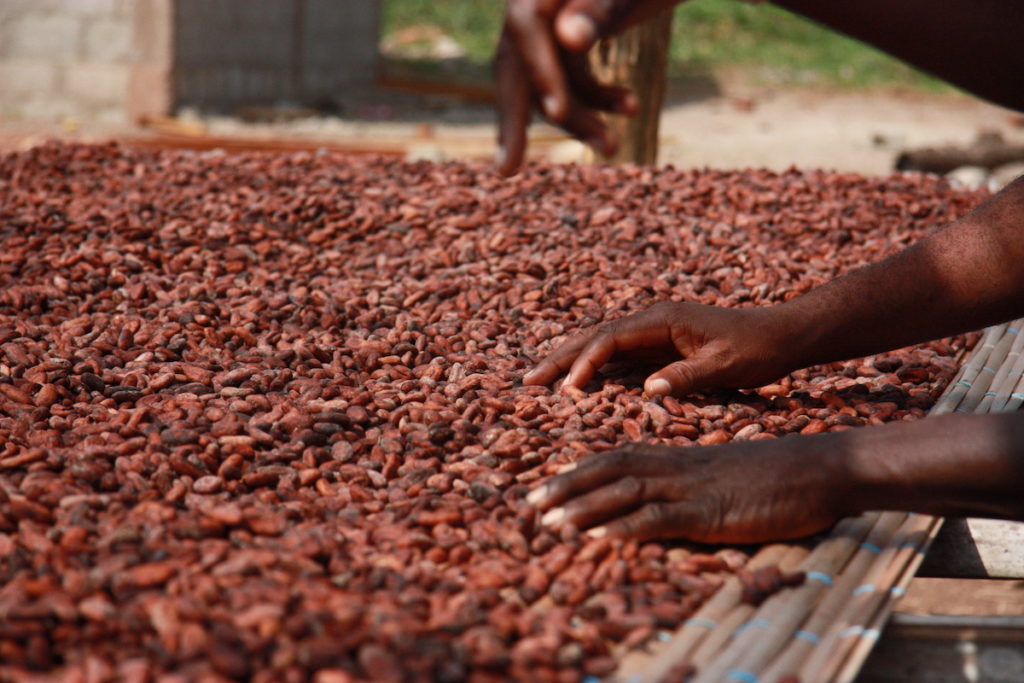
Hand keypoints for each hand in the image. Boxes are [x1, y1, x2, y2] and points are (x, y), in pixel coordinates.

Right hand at [495, 0, 679, 174]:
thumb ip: (600, 9)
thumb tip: (570, 37)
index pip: (525, 28)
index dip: (539, 71)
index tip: (558, 113)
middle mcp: (539, 5)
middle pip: (516, 64)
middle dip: (513, 120)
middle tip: (506, 173)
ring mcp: (553, 24)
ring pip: (548, 80)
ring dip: (578, 117)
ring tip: (613, 147)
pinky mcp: (570, 39)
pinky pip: (571, 77)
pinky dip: (595, 99)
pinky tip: (630, 109)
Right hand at [522, 301, 797, 396]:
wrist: (781, 335)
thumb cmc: (756, 350)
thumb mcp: (725, 366)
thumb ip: (687, 376)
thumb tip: (647, 390)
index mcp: (662, 319)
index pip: (610, 339)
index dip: (585, 364)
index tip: (566, 391)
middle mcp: (651, 321)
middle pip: (594, 338)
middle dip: (559, 359)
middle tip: (526, 382)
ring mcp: (652, 333)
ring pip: (600, 346)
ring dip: (569, 363)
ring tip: (537, 383)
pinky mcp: (657, 347)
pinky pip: (616, 358)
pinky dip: (592, 371)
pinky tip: (575, 387)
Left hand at [527, 439, 849, 543]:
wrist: (820, 467)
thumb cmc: (777, 474)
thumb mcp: (725, 476)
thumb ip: (694, 485)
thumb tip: (667, 506)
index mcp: (679, 457)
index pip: (618, 457)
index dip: (579, 471)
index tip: (549, 485)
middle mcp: (677, 468)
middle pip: (609, 470)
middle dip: (566, 487)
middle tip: (529, 505)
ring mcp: (692, 488)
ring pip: (625, 493)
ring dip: (584, 509)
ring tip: (550, 523)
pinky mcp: (711, 513)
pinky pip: (660, 518)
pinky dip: (626, 528)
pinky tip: (600, 540)